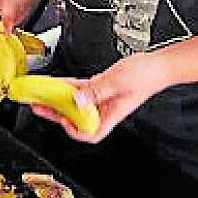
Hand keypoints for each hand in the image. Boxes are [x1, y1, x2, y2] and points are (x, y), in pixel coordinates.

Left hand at [30, 52, 170, 143]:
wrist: (158, 64)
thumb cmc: (146, 76)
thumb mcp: (117, 81)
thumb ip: (95, 90)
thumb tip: (76, 100)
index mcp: (111, 113)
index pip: (89, 133)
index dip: (74, 130)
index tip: (62, 119)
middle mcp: (106, 109)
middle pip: (76, 118)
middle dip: (56, 113)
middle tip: (38, 106)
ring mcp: (103, 99)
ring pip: (76, 103)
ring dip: (59, 100)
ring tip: (42, 95)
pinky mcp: (102, 88)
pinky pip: (82, 90)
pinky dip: (70, 88)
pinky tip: (59, 83)